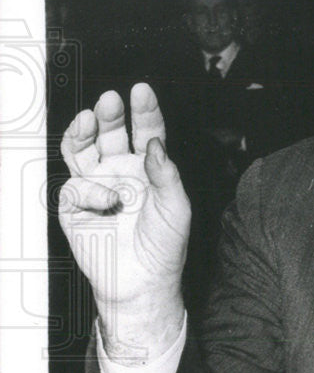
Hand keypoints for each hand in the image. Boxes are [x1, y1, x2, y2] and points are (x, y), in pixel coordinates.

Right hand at [59, 83, 189, 362]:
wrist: (143, 281)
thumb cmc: (164, 246)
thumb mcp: (177, 206)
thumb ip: (166, 173)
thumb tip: (154, 143)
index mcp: (148, 169)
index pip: (146, 133)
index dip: (144, 112)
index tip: (142, 91)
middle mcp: (121, 172)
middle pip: (111, 135)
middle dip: (109, 115)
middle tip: (110, 100)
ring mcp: (97, 187)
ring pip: (82, 151)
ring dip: (83, 133)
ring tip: (88, 119)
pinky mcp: (76, 207)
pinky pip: (75, 187)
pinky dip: (90, 189)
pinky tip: (107, 200)